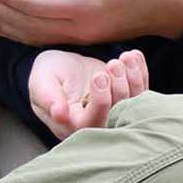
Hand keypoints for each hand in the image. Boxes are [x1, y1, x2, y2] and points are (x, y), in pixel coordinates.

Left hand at [0, 0, 182, 46]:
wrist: (169, 9)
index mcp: (85, 10)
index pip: (36, 5)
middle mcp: (78, 28)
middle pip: (27, 23)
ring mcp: (78, 36)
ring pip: (32, 34)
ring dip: (2, 22)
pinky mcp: (80, 35)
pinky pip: (42, 38)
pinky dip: (19, 33)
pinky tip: (3, 27)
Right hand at [28, 48, 149, 140]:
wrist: (58, 68)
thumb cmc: (47, 76)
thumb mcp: (41, 83)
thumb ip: (48, 98)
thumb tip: (59, 114)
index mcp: (73, 126)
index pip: (93, 122)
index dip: (101, 101)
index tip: (99, 76)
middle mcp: (96, 125)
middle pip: (118, 116)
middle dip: (121, 87)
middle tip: (113, 63)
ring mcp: (113, 113)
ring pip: (133, 104)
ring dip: (133, 79)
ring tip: (125, 57)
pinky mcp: (124, 99)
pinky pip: (141, 92)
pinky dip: (140, 73)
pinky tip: (134, 56)